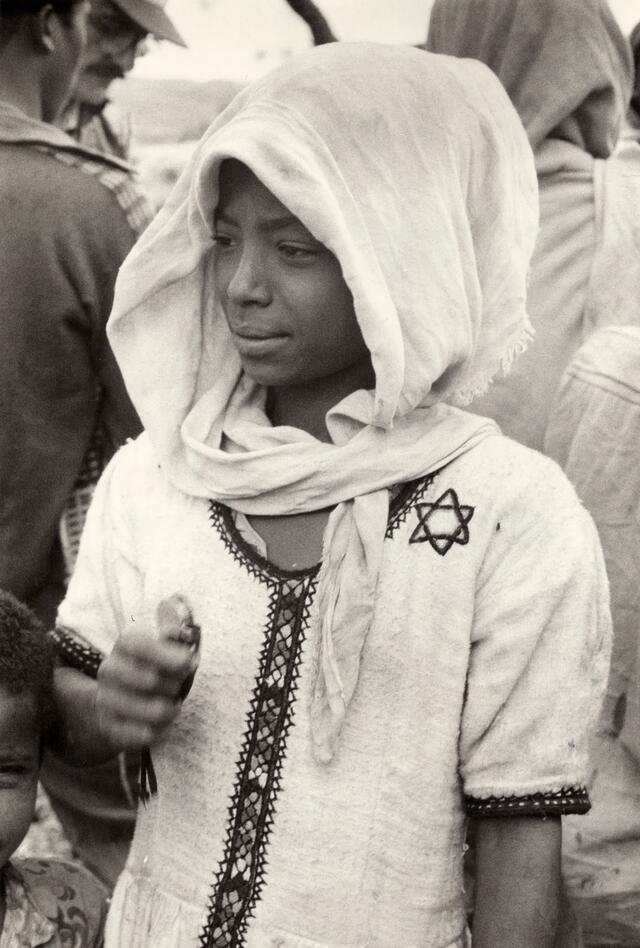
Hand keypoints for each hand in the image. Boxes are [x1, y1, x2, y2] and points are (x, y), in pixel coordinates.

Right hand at [95, 632, 196, 751]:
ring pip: (152, 710)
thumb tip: (169, 604)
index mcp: (123, 645)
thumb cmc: (150, 667)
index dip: (166, 654)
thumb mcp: (161, 644)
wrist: (117, 702)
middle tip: (180, 685)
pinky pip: (144, 734)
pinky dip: (161, 730)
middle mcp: (108, 671)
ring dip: (171, 709)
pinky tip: (162, 723)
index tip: (189, 662)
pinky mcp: (110, 728)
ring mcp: (106, 700)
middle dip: (175, 684)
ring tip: (173, 705)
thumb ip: (170, 627)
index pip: (138, 644)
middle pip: (150, 679)